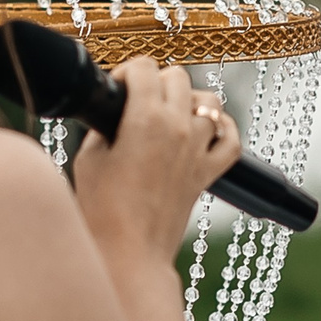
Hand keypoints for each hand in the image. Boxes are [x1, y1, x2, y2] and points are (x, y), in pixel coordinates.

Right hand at [70, 57, 240, 260]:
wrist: (129, 252)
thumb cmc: (102, 210)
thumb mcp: (89, 158)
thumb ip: (104, 127)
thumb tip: (115, 116)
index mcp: (146, 118)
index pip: (144, 68)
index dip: (127, 73)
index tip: (118, 88)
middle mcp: (178, 127)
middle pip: (178, 77)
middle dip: (156, 82)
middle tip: (137, 101)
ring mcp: (198, 150)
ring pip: (209, 101)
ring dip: (188, 101)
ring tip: (168, 115)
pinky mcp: (208, 173)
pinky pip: (231, 139)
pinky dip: (223, 129)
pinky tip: (206, 130)